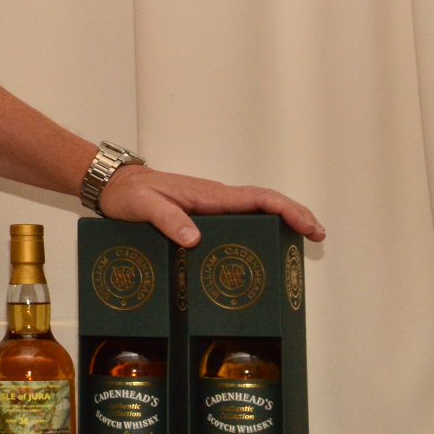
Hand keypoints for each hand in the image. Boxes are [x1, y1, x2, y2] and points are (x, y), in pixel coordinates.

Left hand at [97, 165, 324, 247]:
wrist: (116, 186)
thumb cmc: (130, 194)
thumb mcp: (144, 208)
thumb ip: (168, 220)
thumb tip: (196, 239)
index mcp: (209, 195)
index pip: (257, 198)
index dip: (287, 209)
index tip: (307, 224)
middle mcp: (216, 198)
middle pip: (265, 203)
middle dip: (295, 216)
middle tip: (317, 238)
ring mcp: (212, 205)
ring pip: (255, 210)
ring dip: (281, 222)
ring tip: (299, 246)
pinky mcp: (204, 214)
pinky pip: (240, 219)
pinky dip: (260, 227)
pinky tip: (262, 248)